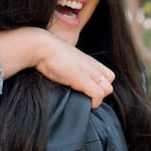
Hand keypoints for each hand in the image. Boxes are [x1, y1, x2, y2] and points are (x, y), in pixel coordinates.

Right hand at [0, 28, 114, 107]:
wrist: (40, 46)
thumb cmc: (46, 53)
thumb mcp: (63, 59)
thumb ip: (69, 66)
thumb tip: (64, 73)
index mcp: (87, 60)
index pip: (108, 75)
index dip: (101, 84)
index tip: (89, 90)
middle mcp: (91, 65)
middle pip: (110, 83)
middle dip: (101, 92)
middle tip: (86, 96)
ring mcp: (88, 72)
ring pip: (107, 90)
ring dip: (98, 98)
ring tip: (84, 101)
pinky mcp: (82, 80)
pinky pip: (98, 95)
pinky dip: (93, 103)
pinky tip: (84, 104)